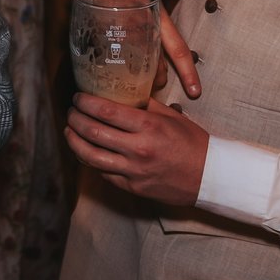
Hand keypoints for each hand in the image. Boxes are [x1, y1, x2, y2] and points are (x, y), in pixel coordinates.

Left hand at [66, 94, 209, 206]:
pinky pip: (103, 173)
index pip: (106, 111)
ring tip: (69, 131)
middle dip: (75, 119)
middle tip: (70, 111)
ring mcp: (134, 171)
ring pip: (91, 156)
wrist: (210, 177)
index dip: (85, 102)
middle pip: (93, 132)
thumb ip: (145, 105)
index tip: (78, 97)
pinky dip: (90, 160)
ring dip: (74, 141)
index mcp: (149, 127)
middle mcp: (138, 149)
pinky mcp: (132, 187)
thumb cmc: (192, 143)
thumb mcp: (172, 117)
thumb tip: (122, 92)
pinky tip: (85, 151)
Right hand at [71, 0, 198, 97]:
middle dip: (155, 80)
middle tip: (151, 89)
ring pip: (133, 63)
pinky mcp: (103, 27)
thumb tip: (160, 67)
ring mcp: (123, 26)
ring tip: (129, 83)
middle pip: (155, 63)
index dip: (188, 72)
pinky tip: (107, 69)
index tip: (196, 92)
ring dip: (134, 77)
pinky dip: (110, 66)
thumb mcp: (148, 6)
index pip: (178, 50)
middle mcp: (145, 22)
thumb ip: (154, 33)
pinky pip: (110, 56)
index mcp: (160, 17)